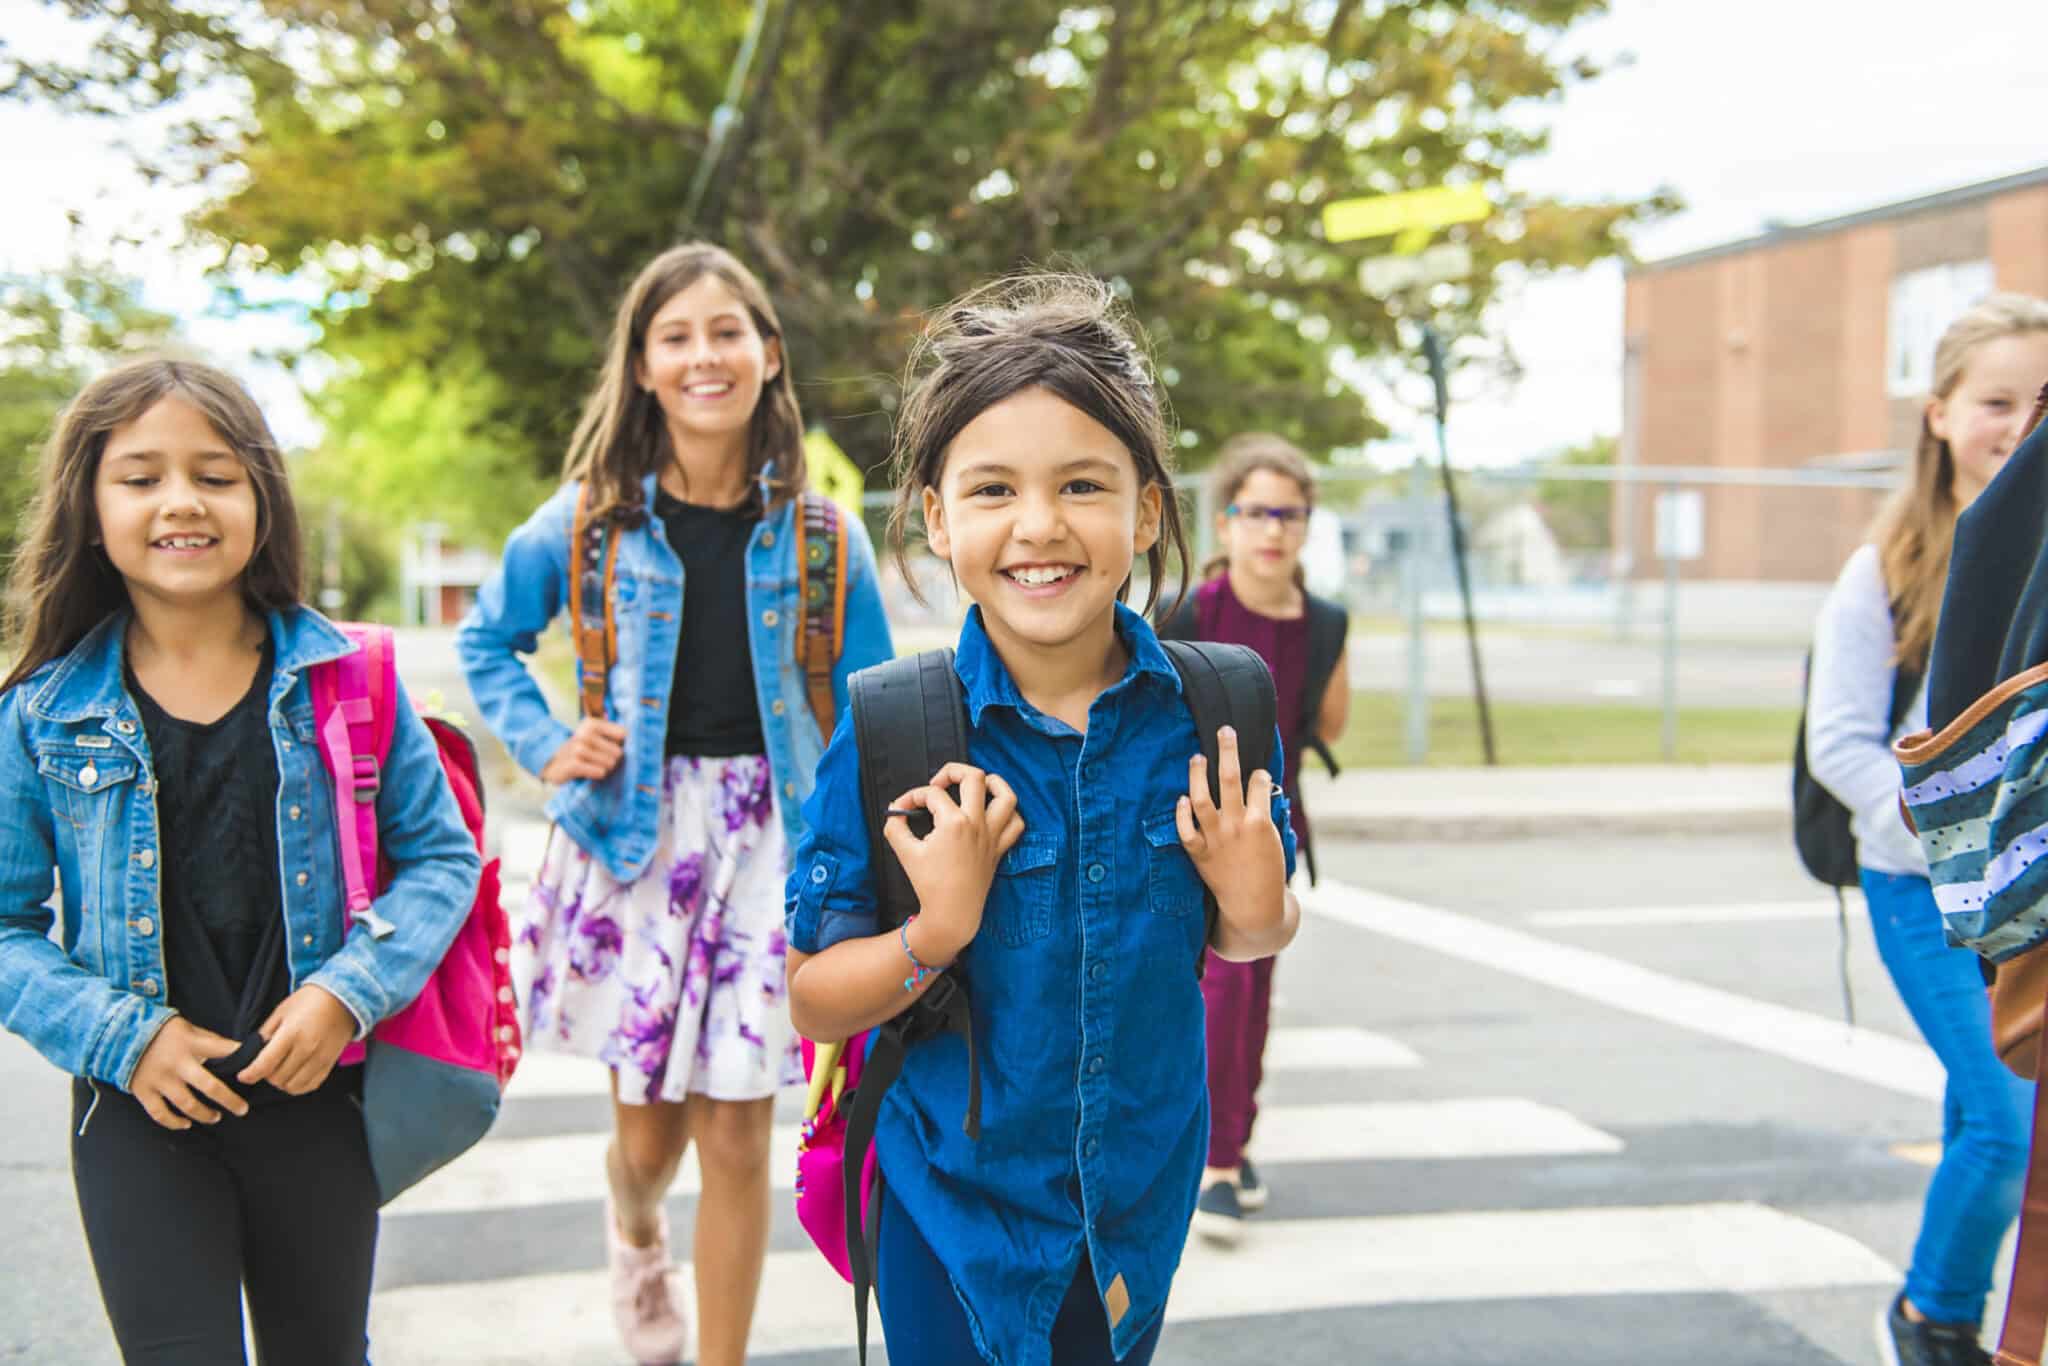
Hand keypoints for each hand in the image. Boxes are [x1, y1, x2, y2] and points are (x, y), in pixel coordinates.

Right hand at [130, 1017, 248, 1129]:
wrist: (119, 1031)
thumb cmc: (161, 1030)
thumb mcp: (188, 1028)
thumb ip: (208, 1041)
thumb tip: (236, 1052)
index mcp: (191, 1043)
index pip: (225, 1050)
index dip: (243, 1059)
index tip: (257, 1069)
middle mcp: (177, 1063)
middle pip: (210, 1086)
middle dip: (230, 1100)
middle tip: (243, 1110)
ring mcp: (159, 1079)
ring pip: (187, 1104)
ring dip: (205, 1114)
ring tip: (216, 1117)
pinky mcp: (143, 1091)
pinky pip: (160, 1113)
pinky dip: (174, 1122)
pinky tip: (186, 1124)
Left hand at [239, 985, 357, 1094]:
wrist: (344, 997)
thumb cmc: (311, 1000)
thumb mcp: (282, 1010)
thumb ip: (266, 1033)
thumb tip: (254, 1051)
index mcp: (291, 1033)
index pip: (265, 1064)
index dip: (250, 1074)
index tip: (244, 1075)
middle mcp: (307, 1048)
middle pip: (278, 1078)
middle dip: (266, 1075)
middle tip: (266, 1065)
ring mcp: (320, 1058)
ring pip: (293, 1086)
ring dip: (282, 1082)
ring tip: (280, 1071)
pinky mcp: (330, 1063)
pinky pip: (311, 1085)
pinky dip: (299, 1085)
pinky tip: (295, 1075)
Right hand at [541, 718, 626, 783]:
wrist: (552, 765)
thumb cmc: (579, 751)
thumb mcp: (592, 737)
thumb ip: (612, 735)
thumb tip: (633, 741)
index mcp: (592, 723)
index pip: (623, 734)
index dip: (620, 745)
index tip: (608, 748)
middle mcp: (584, 733)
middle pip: (618, 752)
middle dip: (612, 760)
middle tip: (598, 760)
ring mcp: (578, 749)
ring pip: (610, 763)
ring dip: (604, 769)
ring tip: (592, 766)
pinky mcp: (573, 764)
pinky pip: (600, 772)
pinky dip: (597, 775)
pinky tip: (589, 773)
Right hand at [880, 764, 1022, 961]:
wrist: (951, 913)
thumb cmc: (929, 885)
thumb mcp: (904, 852)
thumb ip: (895, 826)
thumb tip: (896, 810)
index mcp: (953, 823)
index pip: (932, 794)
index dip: (913, 796)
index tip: (902, 808)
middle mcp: (977, 824)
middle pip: (973, 777)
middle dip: (953, 771)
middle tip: (939, 783)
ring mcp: (991, 835)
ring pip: (1006, 795)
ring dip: (993, 783)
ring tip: (976, 784)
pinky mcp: (999, 848)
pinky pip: (1015, 824)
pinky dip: (1008, 813)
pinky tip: (992, 812)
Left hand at [1176, 726, 1286, 934]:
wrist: (1253, 908)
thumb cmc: (1269, 874)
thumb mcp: (1275, 841)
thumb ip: (1265, 814)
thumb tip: (1262, 790)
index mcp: (1259, 822)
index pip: (1258, 783)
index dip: (1259, 774)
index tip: (1257, 773)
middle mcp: (1235, 826)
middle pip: (1230, 778)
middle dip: (1228, 750)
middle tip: (1225, 730)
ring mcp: (1215, 838)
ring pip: (1201, 797)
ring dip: (1198, 774)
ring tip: (1197, 757)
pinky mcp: (1199, 852)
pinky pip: (1185, 828)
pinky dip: (1181, 812)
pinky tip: (1182, 798)